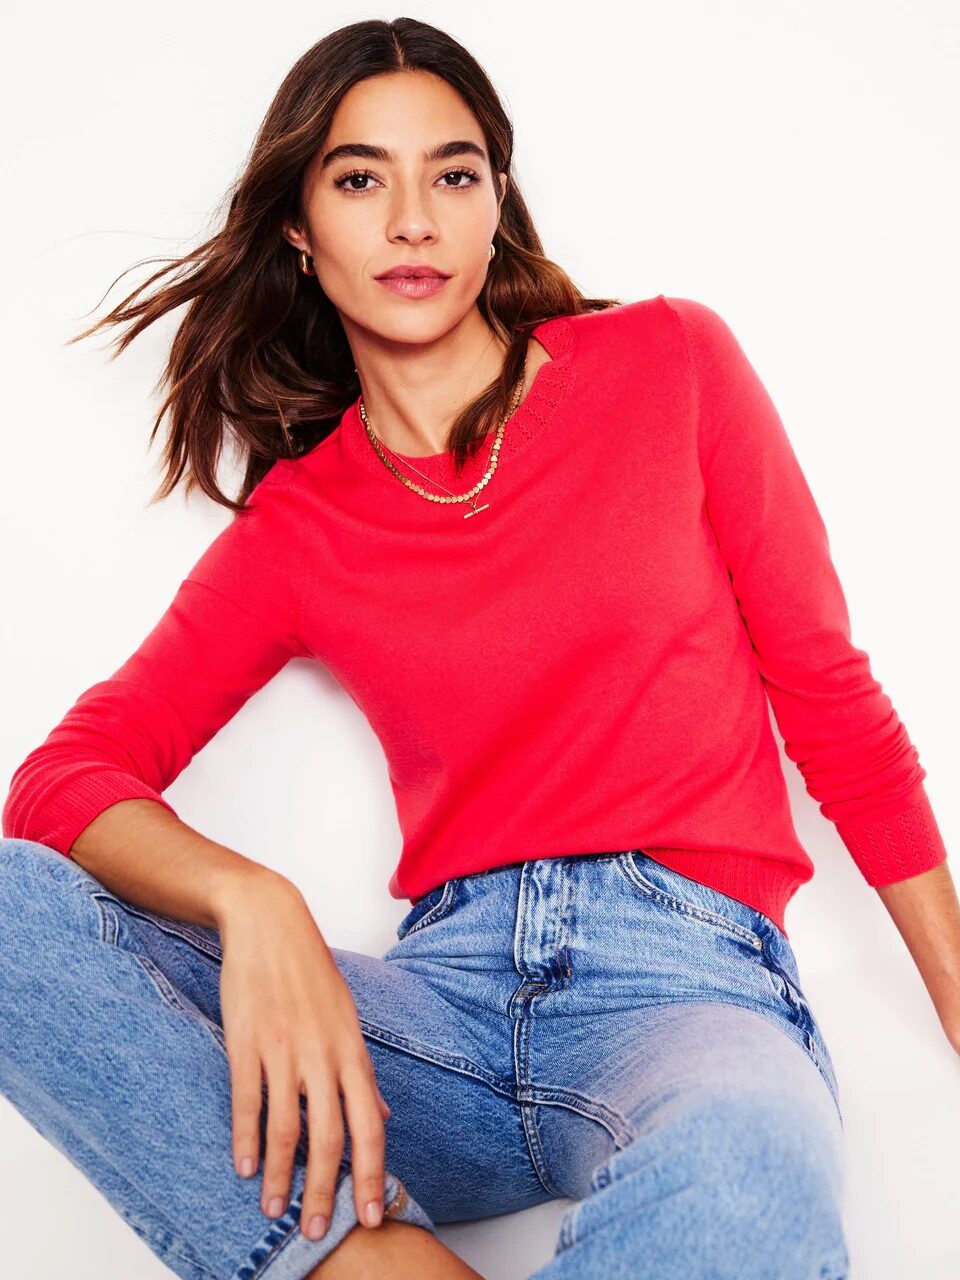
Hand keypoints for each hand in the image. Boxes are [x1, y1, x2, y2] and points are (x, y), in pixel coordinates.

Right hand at [215, 874, 390, 1240]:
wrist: (269, 922)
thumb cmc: (309, 971)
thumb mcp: (346, 1018)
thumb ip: (361, 1072)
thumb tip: (382, 1117)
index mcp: (351, 1050)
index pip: (370, 1125)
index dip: (372, 1174)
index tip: (372, 1215)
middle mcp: (322, 1054)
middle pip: (330, 1136)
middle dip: (327, 1190)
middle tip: (319, 1229)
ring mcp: (283, 1049)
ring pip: (285, 1127)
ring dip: (280, 1176)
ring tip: (274, 1209)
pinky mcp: (247, 1041)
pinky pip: (247, 1100)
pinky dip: (244, 1139)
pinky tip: (242, 1167)